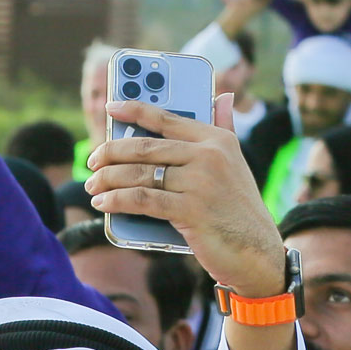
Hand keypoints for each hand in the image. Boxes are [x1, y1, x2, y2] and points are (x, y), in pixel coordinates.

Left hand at [88, 93, 287, 298]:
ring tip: (93, 186)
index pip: (167, 119)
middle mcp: (210, 156)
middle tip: (92, 162)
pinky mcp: (191, 210)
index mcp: (217, 139)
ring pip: (139, 174)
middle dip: (110, 153)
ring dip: (108, 179)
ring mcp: (200, 183)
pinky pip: (142, 200)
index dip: (134, 110)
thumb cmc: (239, 210)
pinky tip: (103, 203)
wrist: (258, 252)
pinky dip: (117, 201)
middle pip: (145, 147)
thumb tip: (224, 96)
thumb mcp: (236, 164)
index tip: (110, 108)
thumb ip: (225, 127)